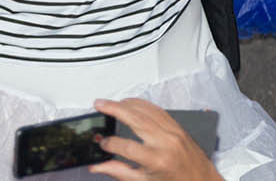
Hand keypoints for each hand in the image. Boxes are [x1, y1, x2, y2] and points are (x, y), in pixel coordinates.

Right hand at [90, 99, 221, 180]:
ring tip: (110, 103)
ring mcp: (173, 132)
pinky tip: (131, 104)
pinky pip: (157, 110)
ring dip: (126, 103)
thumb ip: (119, 172)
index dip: (110, 143)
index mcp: (157, 160)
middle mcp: (166, 142)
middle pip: (134, 118)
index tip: (102, 143)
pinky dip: (142, 104)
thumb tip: (97, 166)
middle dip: (114, 109)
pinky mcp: (177, 127)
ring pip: (145, 109)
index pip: (125, 147)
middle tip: (99, 104)